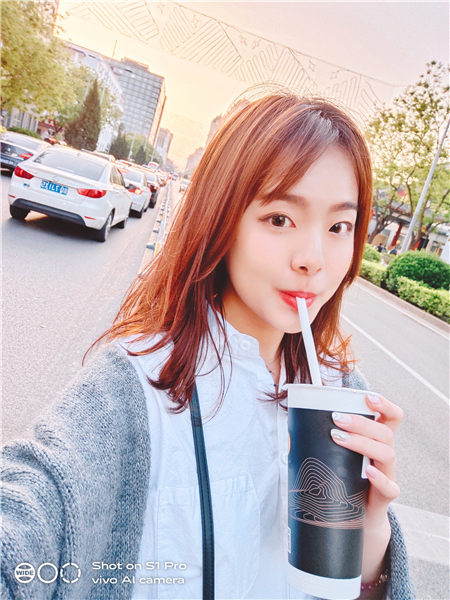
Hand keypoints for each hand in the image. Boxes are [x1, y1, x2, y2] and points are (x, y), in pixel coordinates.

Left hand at [330, 394, 403, 584]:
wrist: (358, 518)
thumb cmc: (345, 480)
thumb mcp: (337, 457)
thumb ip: (320, 443)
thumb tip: (290, 433)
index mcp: (377, 440)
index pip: (392, 417)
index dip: (385, 405)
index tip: (368, 397)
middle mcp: (385, 454)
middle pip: (385, 432)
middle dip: (361, 422)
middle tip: (336, 418)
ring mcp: (388, 475)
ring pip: (387, 453)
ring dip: (362, 442)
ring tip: (338, 438)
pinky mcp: (385, 497)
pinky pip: (391, 487)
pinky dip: (380, 478)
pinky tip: (368, 472)